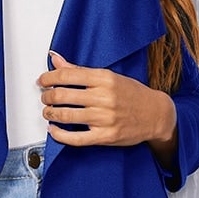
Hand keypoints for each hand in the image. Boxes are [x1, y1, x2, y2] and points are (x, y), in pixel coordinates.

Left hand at [40, 49, 176, 159]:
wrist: (156, 114)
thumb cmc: (132, 94)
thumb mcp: (109, 77)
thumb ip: (79, 70)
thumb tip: (55, 59)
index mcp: (105, 78)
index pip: (67, 75)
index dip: (49, 78)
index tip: (42, 81)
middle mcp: (104, 97)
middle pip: (63, 95)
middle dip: (48, 96)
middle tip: (45, 97)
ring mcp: (105, 118)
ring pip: (66, 115)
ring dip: (50, 113)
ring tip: (48, 112)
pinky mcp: (105, 136)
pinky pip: (75, 138)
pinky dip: (59, 134)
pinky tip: (54, 130)